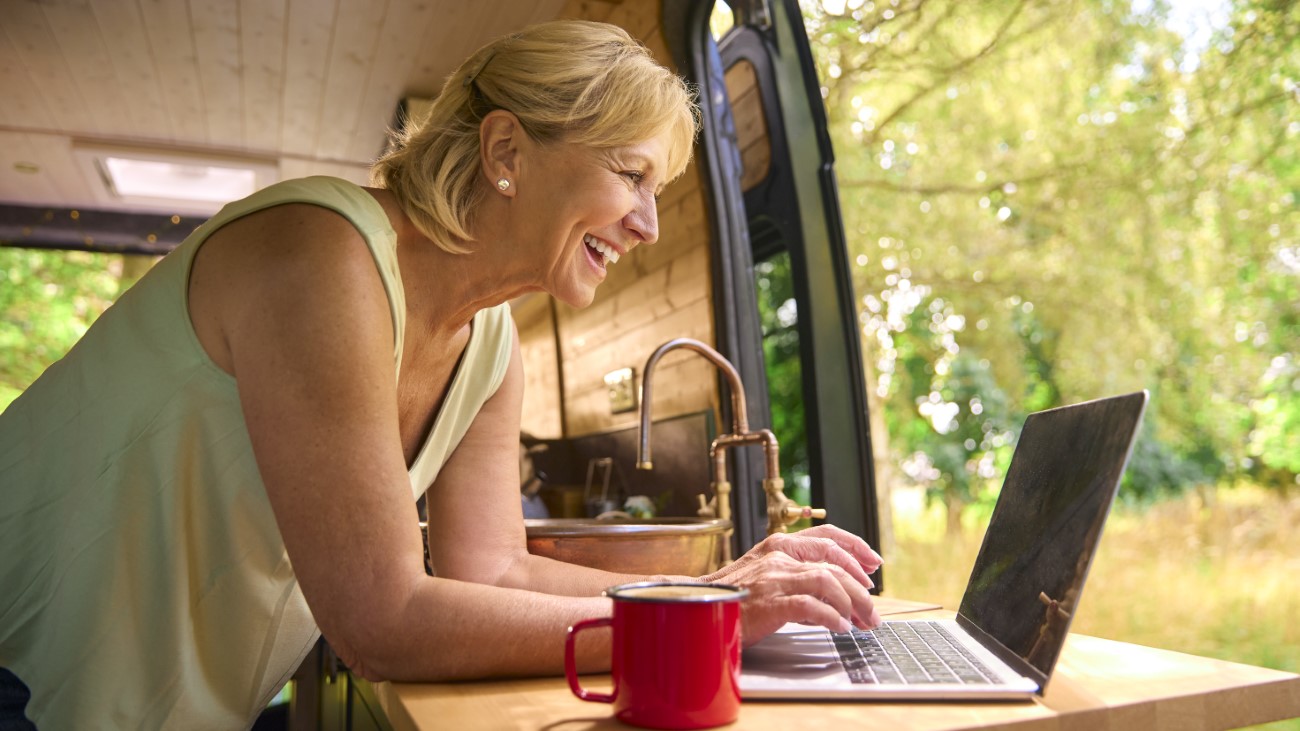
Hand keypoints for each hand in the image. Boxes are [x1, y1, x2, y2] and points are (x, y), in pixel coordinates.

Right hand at [700, 524, 883, 645]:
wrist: (697, 609)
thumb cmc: (732, 597)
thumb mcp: (763, 574)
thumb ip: (794, 574)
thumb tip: (835, 593)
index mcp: (777, 544)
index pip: (826, 535)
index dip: (855, 548)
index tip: (873, 564)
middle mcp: (778, 555)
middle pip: (835, 564)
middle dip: (861, 589)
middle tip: (872, 610)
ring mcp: (773, 577)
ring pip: (829, 581)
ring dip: (851, 604)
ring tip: (860, 622)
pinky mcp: (769, 603)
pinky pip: (811, 607)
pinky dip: (830, 617)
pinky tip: (838, 627)